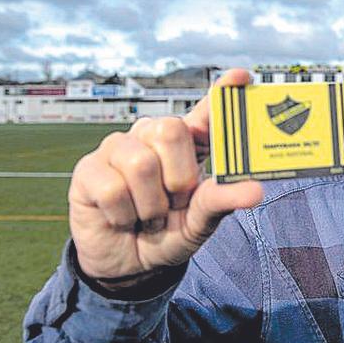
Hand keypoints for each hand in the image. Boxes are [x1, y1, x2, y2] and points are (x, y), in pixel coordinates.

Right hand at [68, 69, 262, 283]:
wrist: (129, 266)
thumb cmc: (168, 234)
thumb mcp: (201, 222)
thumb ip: (222, 200)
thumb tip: (255, 190)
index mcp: (186, 144)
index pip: (206, 110)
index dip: (223, 92)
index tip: (242, 77)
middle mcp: (151, 137)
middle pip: (170, 129)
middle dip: (178, 178)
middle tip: (175, 203)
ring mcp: (118, 148)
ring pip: (140, 164)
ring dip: (150, 205)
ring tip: (149, 216)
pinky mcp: (88, 169)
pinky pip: (113, 188)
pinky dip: (124, 215)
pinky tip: (123, 219)